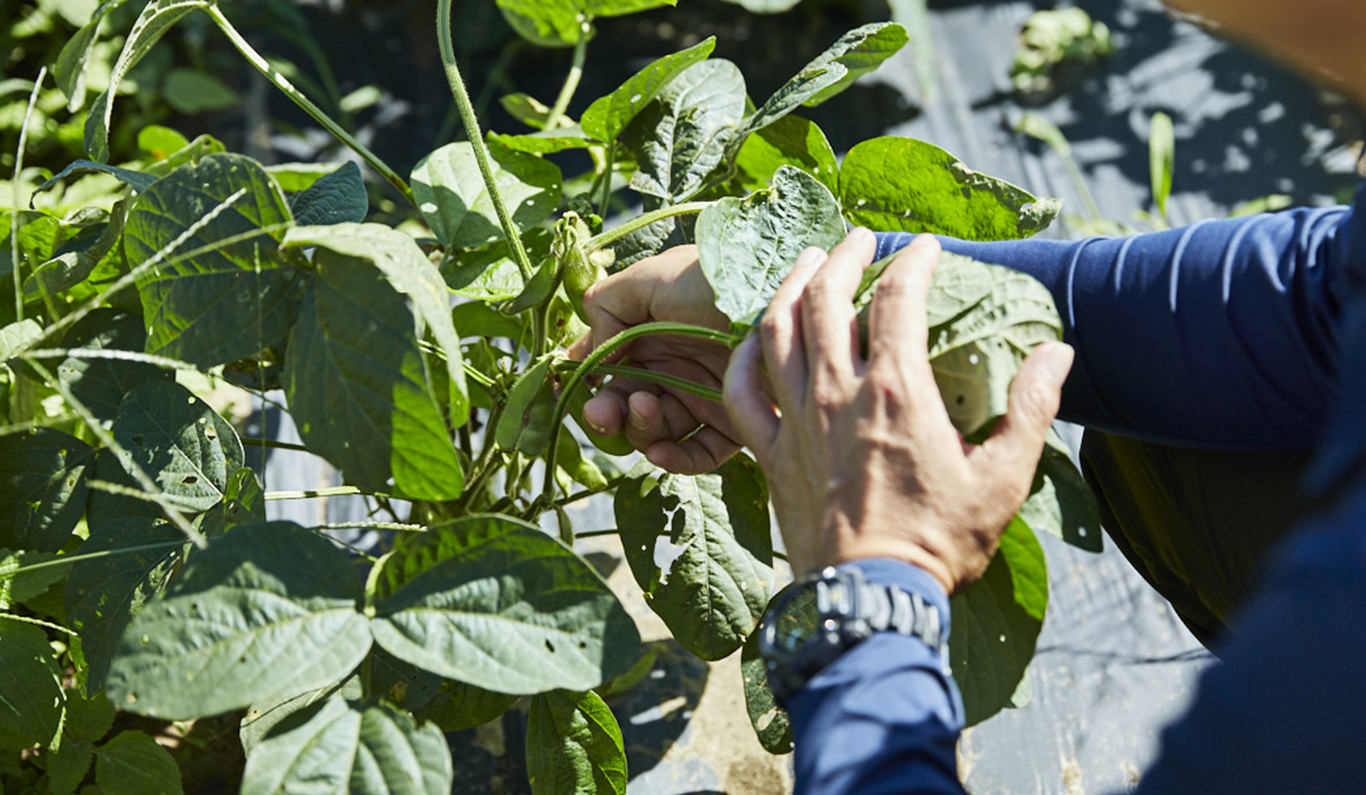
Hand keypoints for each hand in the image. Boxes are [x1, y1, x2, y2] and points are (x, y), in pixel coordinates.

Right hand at [568, 245, 740, 474]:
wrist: (782, 299)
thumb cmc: (717, 281)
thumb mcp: (653, 278)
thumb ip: (606, 306)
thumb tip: (588, 349)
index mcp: (651, 331)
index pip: (608, 364)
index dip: (586, 380)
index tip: (569, 391)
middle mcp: (674, 365)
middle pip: (626, 403)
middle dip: (606, 412)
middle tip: (601, 414)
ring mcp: (703, 396)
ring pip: (655, 431)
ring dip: (639, 428)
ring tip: (644, 409)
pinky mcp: (734, 424)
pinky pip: (697, 454)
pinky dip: (674, 459)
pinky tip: (660, 452)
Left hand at [723, 229, 1073, 593]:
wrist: (871, 599)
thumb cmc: (939, 543)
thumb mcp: (1003, 478)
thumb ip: (1029, 409)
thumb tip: (1057, 352)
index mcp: (896, 392)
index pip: (899, 298)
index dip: (913, 261)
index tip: (927, 248)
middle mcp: (837, 394)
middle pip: (824, 298)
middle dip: (842, 255)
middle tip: (858, 237)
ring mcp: (796, 422)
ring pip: (775, 331)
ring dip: (788, 286)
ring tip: (805, 262)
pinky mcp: (769, 455)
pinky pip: (741, 393)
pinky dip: (742, 356)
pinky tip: (752, 338)